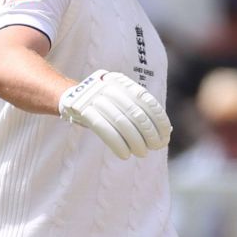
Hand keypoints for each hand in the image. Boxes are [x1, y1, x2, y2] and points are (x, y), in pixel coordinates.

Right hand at [57, 70, 171, 158]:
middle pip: (135, 113)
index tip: (165, 135)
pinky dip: (117, 144)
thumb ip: (139, 110)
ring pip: (121, 122)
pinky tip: (125, 154)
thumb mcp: (120, 99)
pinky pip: (104, 129)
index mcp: (122, 82)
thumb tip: (166, 130)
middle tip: (155, 147)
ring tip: (142, 153)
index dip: (158, 119)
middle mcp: (109, 87)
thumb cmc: (102, 104)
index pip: (146, 101)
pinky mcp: (83, 110)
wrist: (69, 97)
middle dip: (148, 133)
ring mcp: (95, 98)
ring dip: (135, 141)